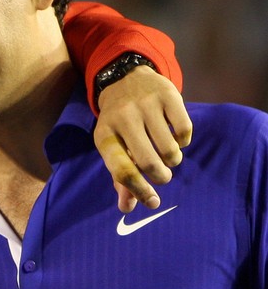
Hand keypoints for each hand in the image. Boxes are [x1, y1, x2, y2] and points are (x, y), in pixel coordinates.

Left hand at [94, 66, 192, 212]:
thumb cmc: (119, 123)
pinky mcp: (167, 95)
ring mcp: (145, 104)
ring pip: (170, 149)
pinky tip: (176, 138)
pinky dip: (184, 142)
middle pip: (148, 162)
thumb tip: (128, 208)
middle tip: (163, 176)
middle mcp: (123, 118)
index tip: (153, 202)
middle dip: (161, 176)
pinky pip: (185, 131)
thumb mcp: (113, 146)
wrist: (124, 79)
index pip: (122, 171)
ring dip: (173, 159)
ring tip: (167, 154)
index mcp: (104, 136)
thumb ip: (121, 177)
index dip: (139, 191)